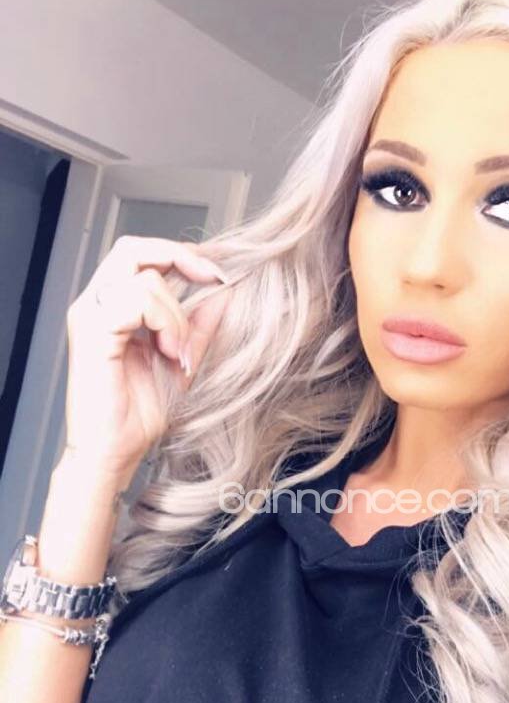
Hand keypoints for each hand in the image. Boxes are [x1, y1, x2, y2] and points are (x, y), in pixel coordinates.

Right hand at [62, 235, 231, 485]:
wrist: (115, 453)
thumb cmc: (137, 415)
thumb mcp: (182, 360)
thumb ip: (200, 326)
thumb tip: (225, 293)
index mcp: (111, 306)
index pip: (140, 254)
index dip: (180, 254)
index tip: (217, 275)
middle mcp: (95, 305)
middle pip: (133, 249)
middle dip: (180, 259)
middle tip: (213, 281)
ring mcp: (89, 316)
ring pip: (143, 277)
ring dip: (176, 313)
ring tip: (179, 350)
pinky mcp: (92, 333)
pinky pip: (135, 302)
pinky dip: (164, 323)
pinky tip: (169, 353)